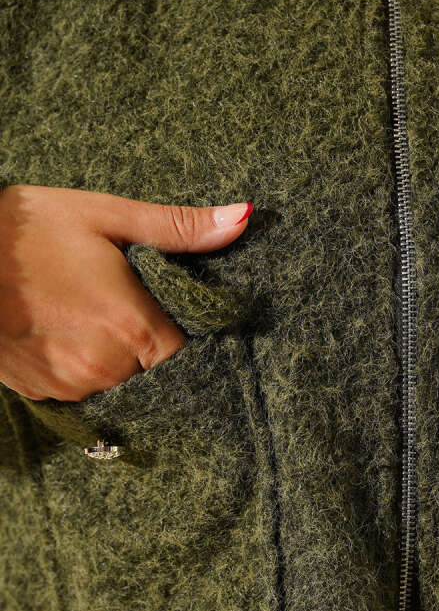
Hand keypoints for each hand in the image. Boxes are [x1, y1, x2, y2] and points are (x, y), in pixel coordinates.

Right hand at [0, 184, 252, 400]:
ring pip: (124, 385)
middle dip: (159, 346)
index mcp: (132, 328)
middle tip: (141, 307)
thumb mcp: (106, 215)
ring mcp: (70, 388)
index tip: (189, 314)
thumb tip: (242, 219)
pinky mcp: (41, 395)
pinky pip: (87, 392)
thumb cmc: (26, 228)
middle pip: (160, 373)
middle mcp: (105, 370)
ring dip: (124, 360)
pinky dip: (91, 369)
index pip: (193, 356)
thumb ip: (178, 228)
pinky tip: (76, 334)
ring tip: (103, 317)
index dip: (196, 336)